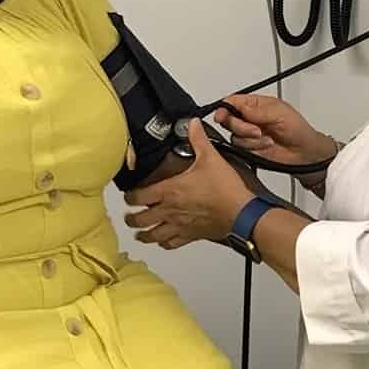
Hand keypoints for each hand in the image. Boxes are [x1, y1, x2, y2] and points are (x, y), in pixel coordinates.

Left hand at [124, 121, 256, 250]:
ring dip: (143, 235)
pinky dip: (164, 244)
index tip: (129, 196)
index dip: (129, 197)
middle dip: (131, 219)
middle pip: (140, 220)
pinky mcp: (190, 236)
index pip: (138, 197)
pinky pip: (171, 244)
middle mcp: (170, 211)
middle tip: (129, 217)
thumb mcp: (210, 158)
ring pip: (152, 236)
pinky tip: (163, 242)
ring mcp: (178, 226)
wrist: (239, 213)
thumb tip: (193, 124)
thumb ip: (198, 140)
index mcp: (169, 191)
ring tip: (140, 234)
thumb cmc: (224, 189)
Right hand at [215, 94, 339, 171]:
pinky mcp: (249, 149)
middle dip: (241, 126)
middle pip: (228, 119)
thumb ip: (256, 110)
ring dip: (251, 139)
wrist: (303, 151)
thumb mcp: (278, 112)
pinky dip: (254, 147)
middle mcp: (248, 119)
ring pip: (234, 136)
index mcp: (254, 104)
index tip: (222, 115)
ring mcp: (248, 134)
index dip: (223, 109)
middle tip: (256, 129)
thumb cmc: (297, 128)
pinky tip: (267, 145)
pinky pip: (240, 149)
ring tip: (267, 138)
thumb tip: (239, 107)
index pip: (231, 102)